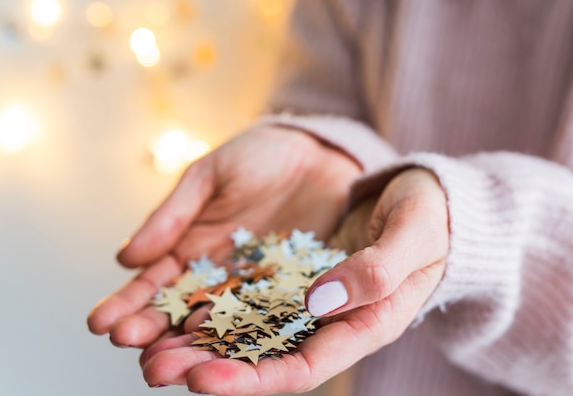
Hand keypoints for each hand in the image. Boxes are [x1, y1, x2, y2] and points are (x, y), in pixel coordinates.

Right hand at [87, 125, 361, 347]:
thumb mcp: (209, 177)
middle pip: (181, 315)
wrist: (316, 153)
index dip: (127, 304)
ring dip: (195, 350)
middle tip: (141, 362)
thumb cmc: (256, 156)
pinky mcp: (289, 291)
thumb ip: (171, 215)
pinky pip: (268, 319)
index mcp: (188, 248)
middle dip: (158, 339)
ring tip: (171, 373)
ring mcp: (253, 287)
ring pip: (220, 326)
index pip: (152, 284)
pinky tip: (232, 361)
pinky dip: (249, 340)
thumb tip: (125, 258)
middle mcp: (216, 276)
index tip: (101, 324)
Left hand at [138, 168, 448, 394]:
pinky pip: (242, 288)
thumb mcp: (414, 235)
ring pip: (242, 326)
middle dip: (206, 366)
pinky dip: (205, 296)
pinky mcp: (288, 269)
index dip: (253, 381)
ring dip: (192, 337)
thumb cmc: (431, 217)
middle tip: (153, 368)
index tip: (203, 380)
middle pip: (261, 357)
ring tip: (141, 340)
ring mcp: (305, 295)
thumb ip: (377, 270)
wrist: (425, 195)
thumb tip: (321, 301)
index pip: (303, 369)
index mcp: (364, 324)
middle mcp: (328, 320)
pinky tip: (168, 299)